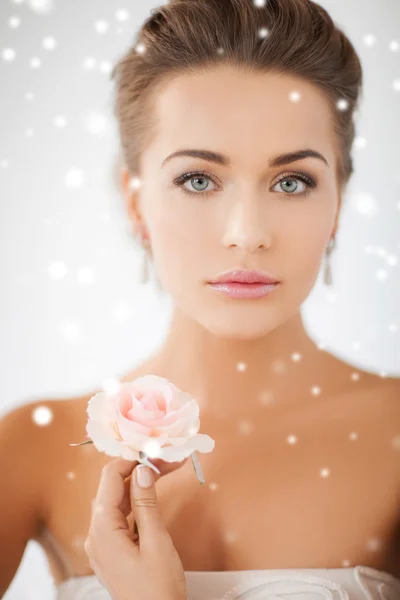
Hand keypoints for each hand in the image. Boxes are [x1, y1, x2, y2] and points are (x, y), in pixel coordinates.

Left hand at [84, 456, 187, 599]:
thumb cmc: (157, 590)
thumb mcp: (155, 543)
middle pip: (114, 489)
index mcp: (103, 530)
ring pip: (118, 502)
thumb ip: (146, 503)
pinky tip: (153, 493)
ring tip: (167, 469)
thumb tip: (142, 470)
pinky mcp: (114, 551)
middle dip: (140, 469)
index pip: (109, 479)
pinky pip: (121, 517)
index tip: (154, 450)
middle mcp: (97, 535)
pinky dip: (138, 502)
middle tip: (169, 459)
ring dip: (141, 484)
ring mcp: (104, 544)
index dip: (131, 459)